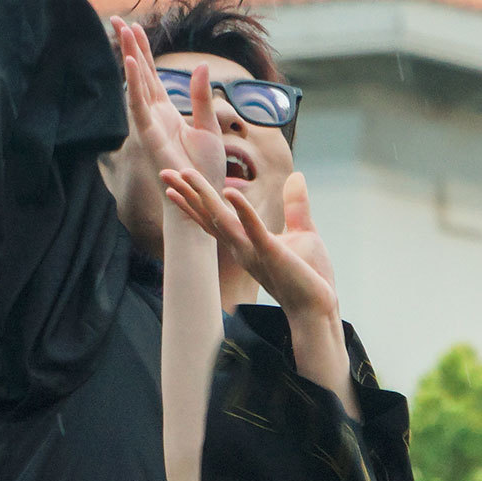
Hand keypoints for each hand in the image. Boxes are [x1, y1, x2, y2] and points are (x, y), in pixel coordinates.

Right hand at [109, 19, 224, 240]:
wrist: (201, 194)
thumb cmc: (204, 167)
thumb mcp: (208, 126)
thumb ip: (202, 97)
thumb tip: (201, 66)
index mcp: (167, 111)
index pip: (152, 75)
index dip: (144, 51)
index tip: (135, 27)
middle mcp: (154, 114)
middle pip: (140, 73)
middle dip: (131, 46)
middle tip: (118, 19)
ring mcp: (149, 123)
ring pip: (137, 84)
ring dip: (131, 57)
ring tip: (124, 31)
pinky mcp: (149, 134)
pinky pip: (139, 105)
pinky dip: (135, 84)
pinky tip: (132, 63)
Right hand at [163, 169, 338, 320]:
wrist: (317, 308)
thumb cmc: (309, 275)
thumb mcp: (303, 233)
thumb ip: (295, 205)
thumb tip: (296, 176)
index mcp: (246, 243)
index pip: (213, 219)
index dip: (193, 201)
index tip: (173, 185)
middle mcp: (242, 248)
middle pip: (209, 217)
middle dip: (187, 194)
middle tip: (164, 172)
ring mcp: (253, 251)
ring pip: (222, 220)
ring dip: (205, 196)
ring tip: (187, 173)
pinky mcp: (271, 254)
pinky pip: (254, 230)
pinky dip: (243, 211)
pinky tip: (231, 193)